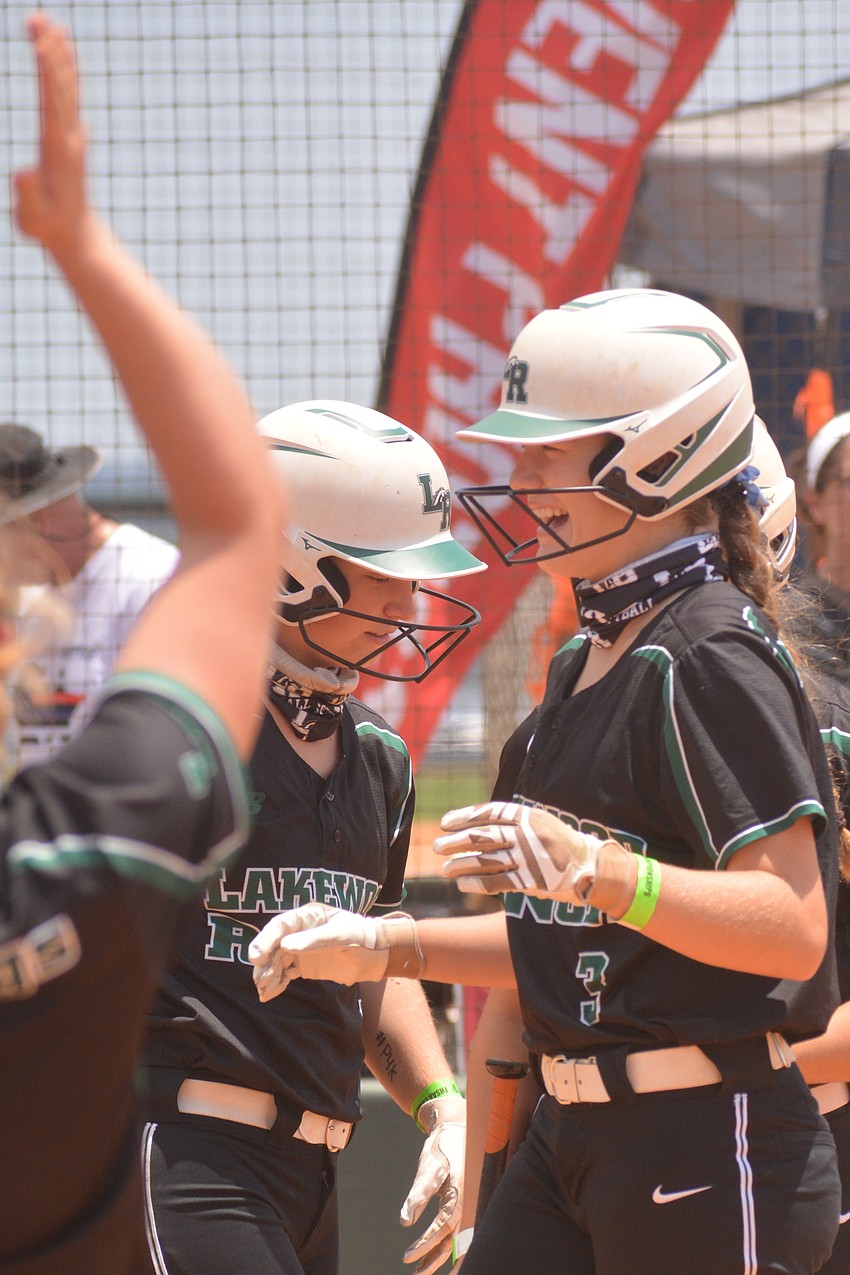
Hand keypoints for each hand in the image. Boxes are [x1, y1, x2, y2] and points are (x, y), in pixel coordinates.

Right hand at [14, 15, 90, 257]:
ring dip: (57, 53)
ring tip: (47, 21)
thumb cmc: (49, 228)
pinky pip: (68, 96)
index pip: (53, 105)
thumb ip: (28, 196)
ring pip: (67, 87)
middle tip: (38, 17)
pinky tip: (59, 49)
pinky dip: (63, 70)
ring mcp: (74, 135)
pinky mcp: (72, 136)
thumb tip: (23, 173)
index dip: (48, 76)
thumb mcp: (34, 218)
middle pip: (61, 87)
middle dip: (50, 52)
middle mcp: (70, 137)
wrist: (75, 236)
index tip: (42, 46)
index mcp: (59, 151)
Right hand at [248, 903, 422, 1000]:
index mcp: (307, 916)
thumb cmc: (361, 937)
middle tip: (259, 978)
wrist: (375, 955)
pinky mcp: (303, 965)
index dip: (266, 939)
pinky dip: (276, 983)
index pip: (281, 925)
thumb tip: (286, 945)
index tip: (256, 955)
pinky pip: (285, 973)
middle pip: (274, 945)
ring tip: (263, 990)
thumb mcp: (341, 935)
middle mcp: (299, 931)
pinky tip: (269, 994)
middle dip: (265, 962)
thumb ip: (314, 940)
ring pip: (277, 961)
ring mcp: (300, 949)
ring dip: (268, 974)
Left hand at [401, 1094, 464, 1274]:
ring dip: (438, 1256)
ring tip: (419, 1271)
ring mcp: (466, 1203)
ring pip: (454, 1238)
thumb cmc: (441, 1147)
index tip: (408, 1256)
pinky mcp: (461, 1203)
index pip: (443, 1226)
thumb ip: (418, 1194)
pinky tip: (431, 1253)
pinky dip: (444, 1244)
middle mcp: (467, 1202)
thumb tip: (405, 1221)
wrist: (455, 1128)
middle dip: (435, 1260)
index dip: (426, 1243)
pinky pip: (454, 1229)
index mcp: (461, 1194)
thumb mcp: (428, 1167)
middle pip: (453, 1240)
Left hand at [433, 800, 608, 903]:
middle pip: (483, 836)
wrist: (590, 865)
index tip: (444, 822)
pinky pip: (498, 881)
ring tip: (447, 869)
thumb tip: (473, 826)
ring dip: (462, 864)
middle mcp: (526, 834)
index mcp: (527, 816)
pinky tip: (463, 884)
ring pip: (486, 859)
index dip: (463, 817)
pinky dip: (477, 883)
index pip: (488, 813)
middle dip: (457, 841)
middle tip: (438, 846)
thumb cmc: (558, 843)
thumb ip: (511, 823)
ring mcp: (529, 857)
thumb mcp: (537, 823)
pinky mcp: (532, 880)